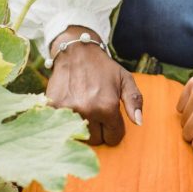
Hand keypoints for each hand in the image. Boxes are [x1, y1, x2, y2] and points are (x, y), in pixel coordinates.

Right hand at [46, 26, 142, 145]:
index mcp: (107, 106)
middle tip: (97, 114)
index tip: (111, 119)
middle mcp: (88, 110)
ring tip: (85, 110)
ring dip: (84, 128)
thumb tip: (139, 122)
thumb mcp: (125, 80)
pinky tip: (72, 108)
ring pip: (79, 136)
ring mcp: (69, 110)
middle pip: (96, 140)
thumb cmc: (104, 68)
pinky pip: (63, 127)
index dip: (114, 130)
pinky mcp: (53, 107)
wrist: (76, 51)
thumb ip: (135, 101)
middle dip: (99, 131)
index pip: (114, 137)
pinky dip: (67, 122)